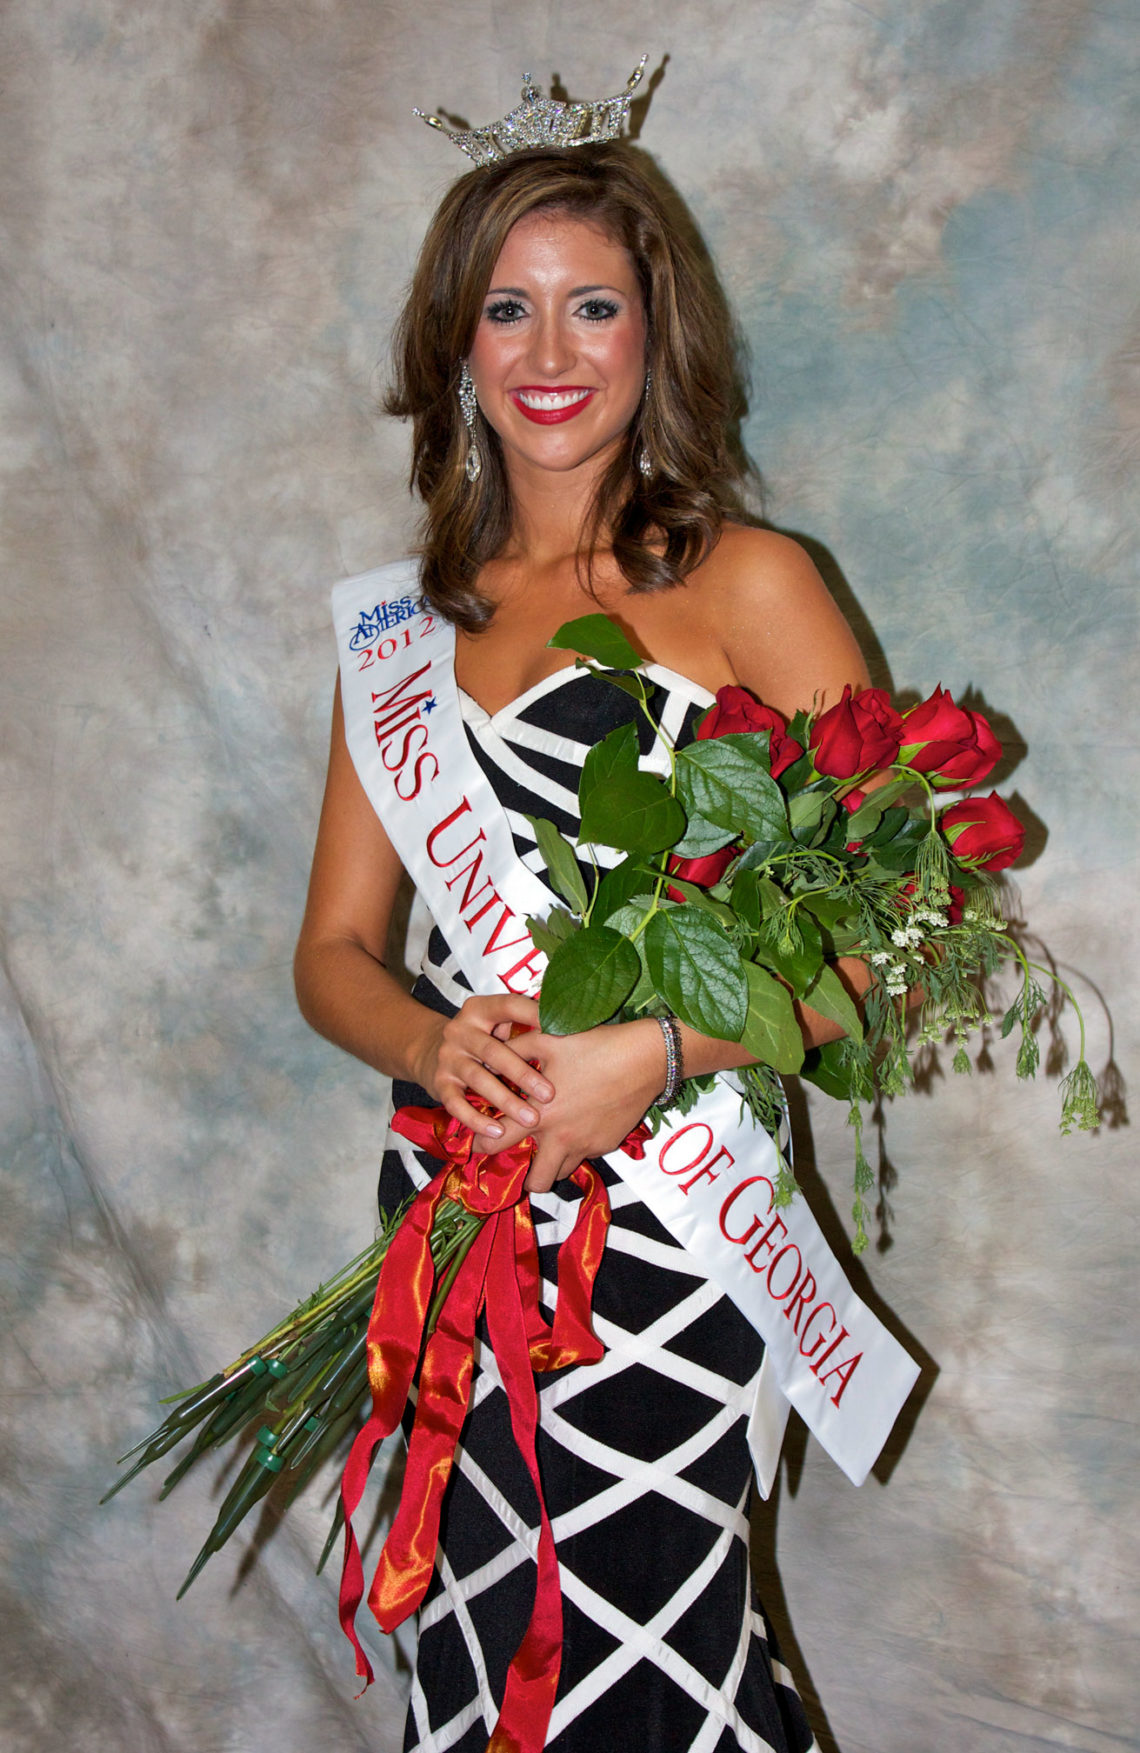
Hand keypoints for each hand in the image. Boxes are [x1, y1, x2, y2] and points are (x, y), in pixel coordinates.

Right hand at [412, 995, 553, 1138]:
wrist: (430, 1050)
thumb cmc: (481, 1038)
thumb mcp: (495, 1021)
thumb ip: (522, 1022)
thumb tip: (569, 1026)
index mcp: (478, 1009)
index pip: (508, 1006)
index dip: (533, 1015)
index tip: (560, 1031)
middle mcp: (459, 1030)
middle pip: (493, 1051)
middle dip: (523, 1075)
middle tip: (549, 1095)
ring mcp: (448, 1057)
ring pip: (478, 1080)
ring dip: (506, 1101)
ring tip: (530, 1119)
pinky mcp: (439, 1082)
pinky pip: (457, 1104)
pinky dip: (477, 1119)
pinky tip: (498, 1131)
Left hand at [472, 1019, 666, 1194]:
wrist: (645, 1059)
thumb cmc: (593, 1046)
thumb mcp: (547, 1040)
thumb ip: (513, 1051)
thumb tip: (489, 1058)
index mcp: (540, 1114)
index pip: (499, 1142)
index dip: (480, 1147)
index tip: (475, 1147)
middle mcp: (562, 1138)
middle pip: (536, 1181)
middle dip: (524, 1178)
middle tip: (521, 1161)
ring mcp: (587, 1145)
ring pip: (562, 1172)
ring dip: (552, 1164)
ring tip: (550, 1143)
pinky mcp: (607, 1145)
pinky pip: (585, 1155)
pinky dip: (576, 1148)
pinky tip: (579, 1124)